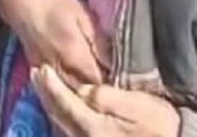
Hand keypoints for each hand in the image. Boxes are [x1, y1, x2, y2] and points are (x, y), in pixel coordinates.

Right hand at [0, 0, 109, 84]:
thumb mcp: (84, 16)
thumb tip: (115, 63)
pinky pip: (59, 87)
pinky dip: (70, 88)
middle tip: (113, 84)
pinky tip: (79, 82)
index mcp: (76, 57)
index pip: (99, 84)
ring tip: (98, 86)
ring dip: (84, 92)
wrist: (22, 4)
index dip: (112, 85)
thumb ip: (100, 41)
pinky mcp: (40, 72)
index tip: (124, 82)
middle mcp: (61, 71)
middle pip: (84, 93)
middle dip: (98, 91)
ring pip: (71, 93)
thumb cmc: (55, 5)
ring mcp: (48, 74)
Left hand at [31, 65, 179, 136]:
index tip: (42, 69)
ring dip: (51, 100)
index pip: (66, 103)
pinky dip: (62, 109)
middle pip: (59, 113)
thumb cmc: (160, 123)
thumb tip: (83, 88)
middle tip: (36, 71)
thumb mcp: (139, 106)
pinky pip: (70, 124)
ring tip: (43, 82)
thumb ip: (107, 97)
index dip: (52, 86)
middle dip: (46, 92)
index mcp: (95, 127)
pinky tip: (61, 100)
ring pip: (62, 120)